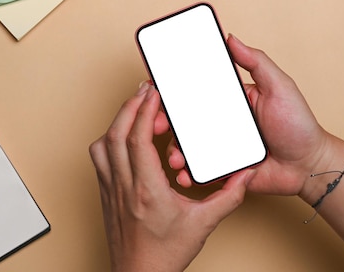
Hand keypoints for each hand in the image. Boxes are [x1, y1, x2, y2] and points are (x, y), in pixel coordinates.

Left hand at [89, 82, 253, 271]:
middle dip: (129, 106)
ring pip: (102, 145)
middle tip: (143, 90)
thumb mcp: (203, 224)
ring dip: (116, 122)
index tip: (152, 92)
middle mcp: (124, 186)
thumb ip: (227, 197)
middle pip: (116, 134)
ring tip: (132, 108)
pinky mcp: (105, 194)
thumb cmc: (165, 254)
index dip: (144, 110)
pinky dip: (108, 140)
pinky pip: (99, 159)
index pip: (138, 139)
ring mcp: (111, 189)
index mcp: (148, 189)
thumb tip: (245, 176)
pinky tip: (121, 138)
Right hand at [168, 34, 333, 197]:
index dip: (172, 92)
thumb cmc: (298, 125)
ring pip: (186, 146)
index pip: (194, 92)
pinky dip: (189, 173)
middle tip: (156, 126)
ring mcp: (218, 147)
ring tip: (175, 158)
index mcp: (228, 100)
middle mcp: (219, 122)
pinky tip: (186, 175)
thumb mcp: (279, 87)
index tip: (155, 90)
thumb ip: (256, 62)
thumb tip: (231, 38)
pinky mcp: (221, 169)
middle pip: (183, 120)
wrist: (309, 166)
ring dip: (174, 151)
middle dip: (163, 123)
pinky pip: (199, 170)